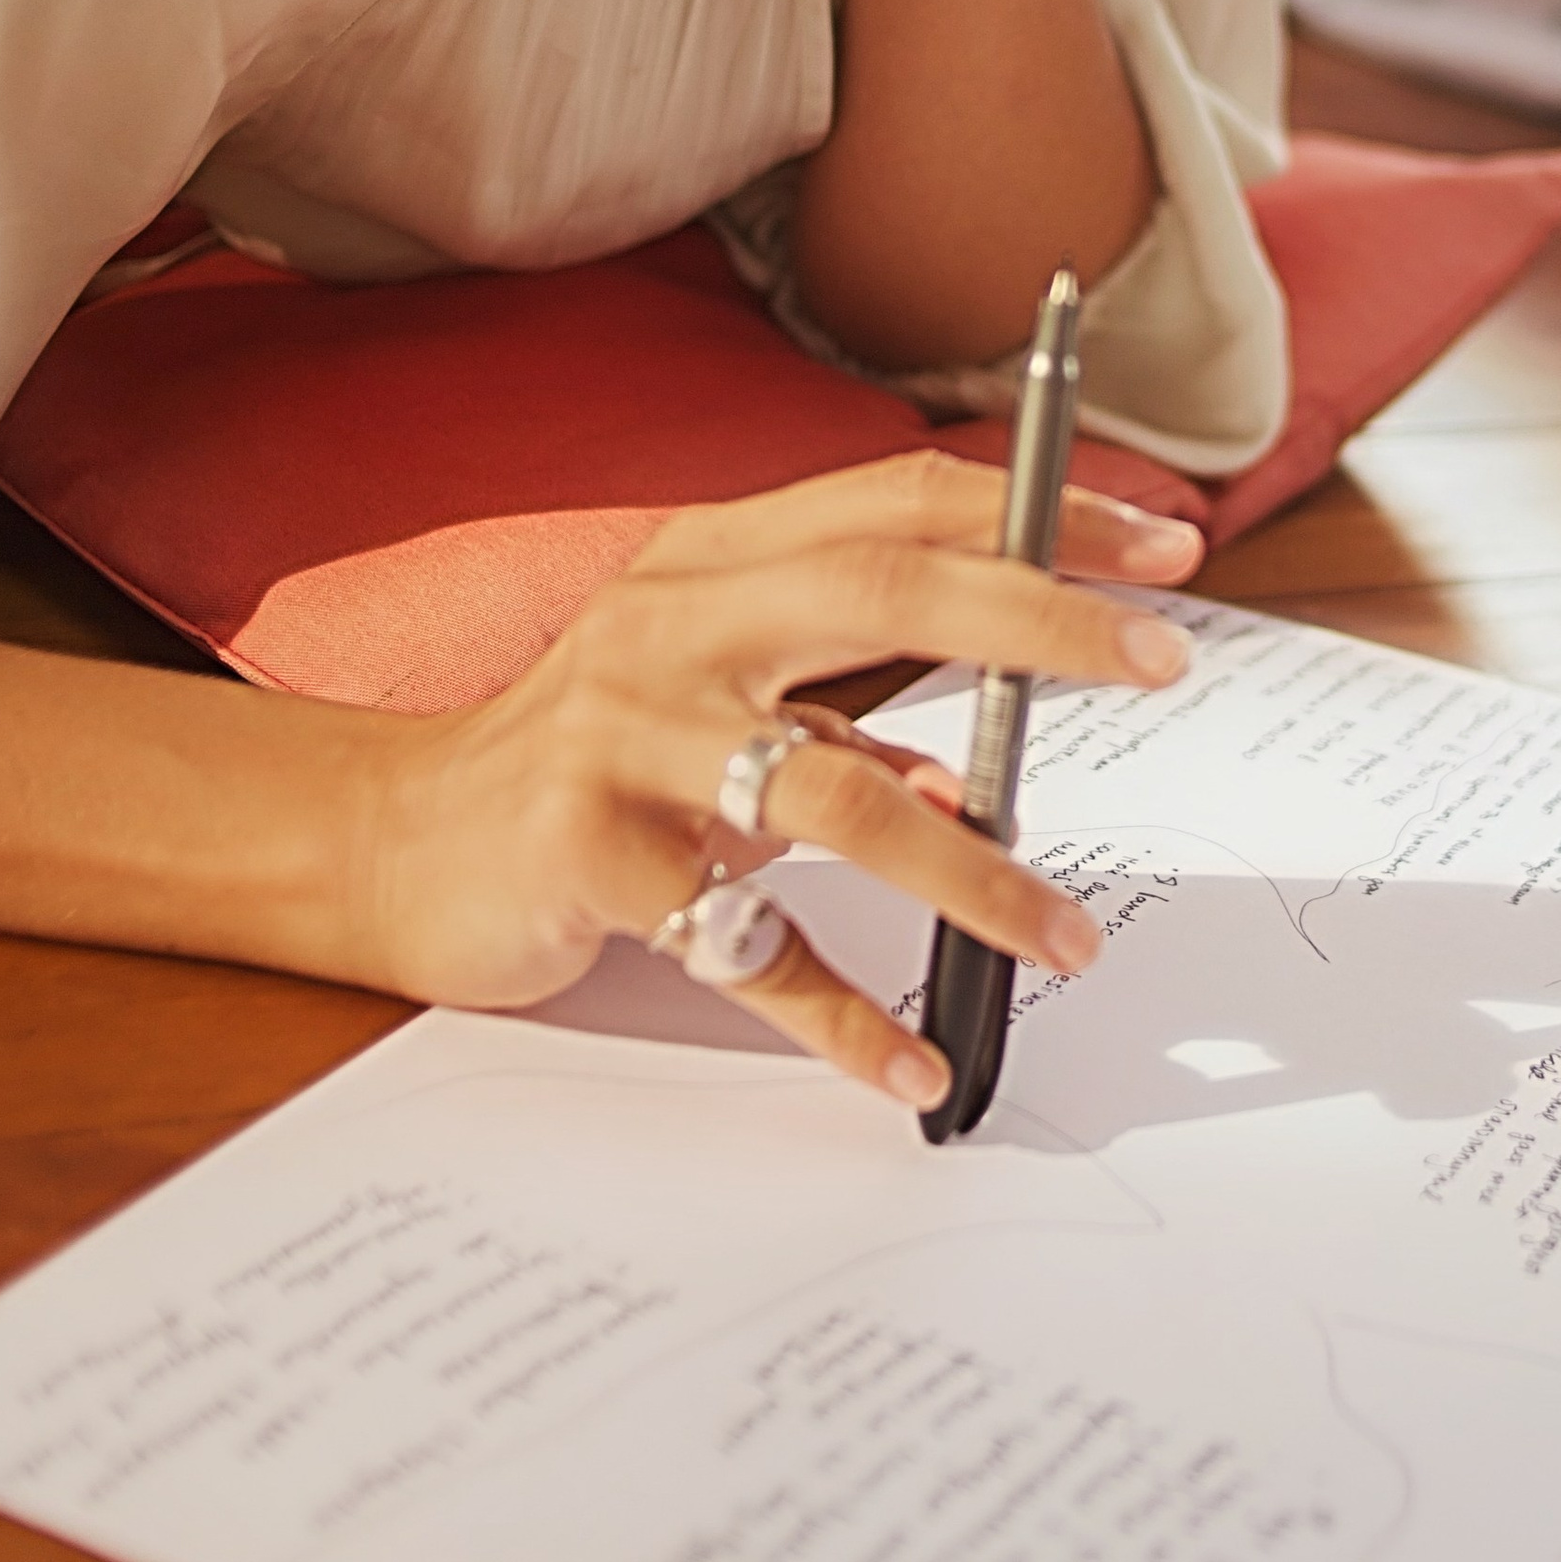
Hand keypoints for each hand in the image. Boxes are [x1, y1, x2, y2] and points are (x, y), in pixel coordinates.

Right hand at [365, 451, 1202, 1111]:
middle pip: (885, 589)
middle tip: (1165, 662)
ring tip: (1065, 939)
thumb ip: (843, 716)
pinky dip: (840, 1012)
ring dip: (972, 876)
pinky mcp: (584, 855)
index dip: (1039, 509)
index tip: (1166, 541)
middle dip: (1040, 620)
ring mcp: (622, 734)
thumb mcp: (718, 703)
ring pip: (833, 793)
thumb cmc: (588, 763)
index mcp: (719, 558)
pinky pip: (744, 943)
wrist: (394, 841)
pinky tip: (911, 1062)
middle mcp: (673, 623)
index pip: (902, 499)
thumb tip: (983, 781)